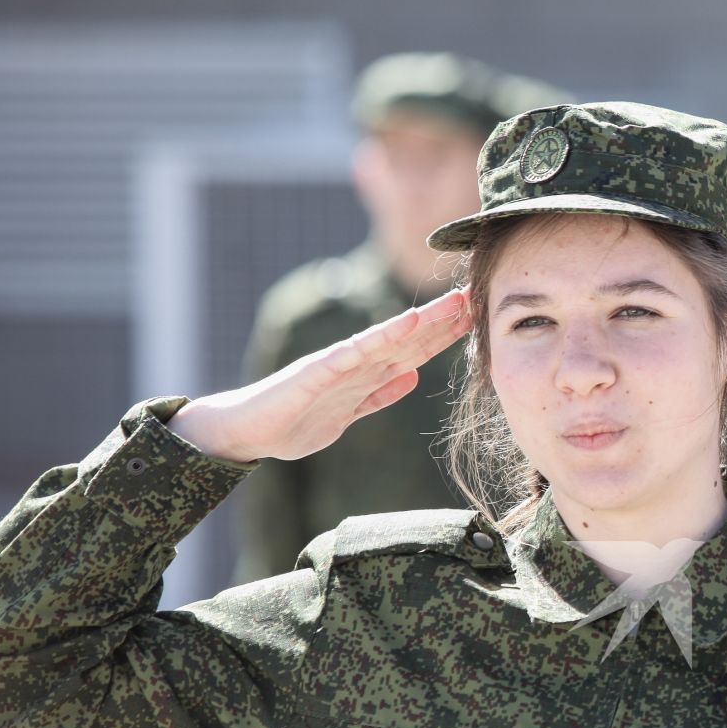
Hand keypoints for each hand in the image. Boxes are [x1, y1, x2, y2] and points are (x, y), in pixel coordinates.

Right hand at [169, 290, 469, 463]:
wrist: (247, 432)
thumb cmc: (295, 422)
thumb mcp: (350, 413)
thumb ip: (379, 395)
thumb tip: (411, 377)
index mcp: (368, 374)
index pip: (415, 350)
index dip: (446, 334)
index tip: (479, 317)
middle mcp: (357, 364)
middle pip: (410, 338)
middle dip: (445, 320)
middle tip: (478, 295)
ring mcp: (338, 366)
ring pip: (390, 340)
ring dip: (423, 322)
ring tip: (452, 304)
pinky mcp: (316, 372)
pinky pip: (354, 354)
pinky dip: (381, 339)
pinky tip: (405, 324)